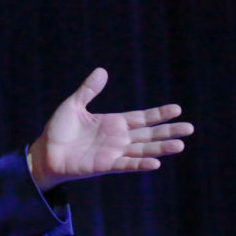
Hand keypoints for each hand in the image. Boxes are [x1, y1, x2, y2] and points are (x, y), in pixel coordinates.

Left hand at [28, 67, 193, 190]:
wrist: (45, 152)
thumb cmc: (59, 130)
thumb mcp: (73, 105)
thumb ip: (88, 90)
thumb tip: (102, 70)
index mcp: (113, 123)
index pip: (142, 118)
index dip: (159, 114)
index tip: (178, 109)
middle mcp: (118, 138)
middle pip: (149, 134)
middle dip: (168, 131)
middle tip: (190, 128)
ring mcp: (114, 152)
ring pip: (143, 150)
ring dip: (161, 148)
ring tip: (180, 145)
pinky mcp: (105, 165)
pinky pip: (126, 164)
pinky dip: (140, 164)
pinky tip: (156, 162)